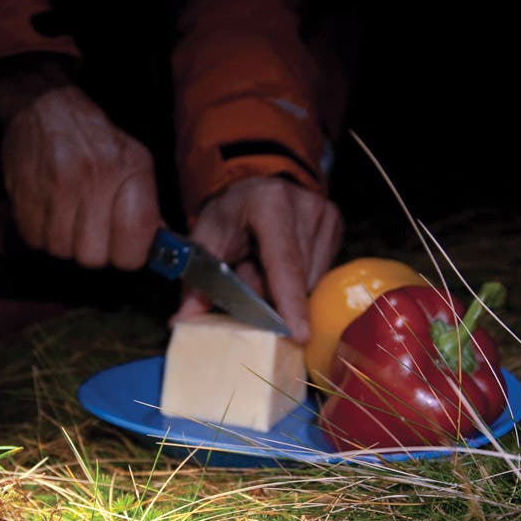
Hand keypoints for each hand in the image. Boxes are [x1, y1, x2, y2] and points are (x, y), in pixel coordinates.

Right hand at [0, 85, 162, 268]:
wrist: (44, 106)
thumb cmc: (95, 139)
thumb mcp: (134, 160)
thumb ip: (148, 206)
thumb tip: (163, 248)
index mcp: (127, 167)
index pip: (136, 234)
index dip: (132, 254)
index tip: (127, 250)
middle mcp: (92, 176)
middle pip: (94, 256)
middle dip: (94, 250)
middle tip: (93, 230)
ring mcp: (54, 186)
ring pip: (62, 251)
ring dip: (66, 242)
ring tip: (68, 215)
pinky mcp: (23, 193)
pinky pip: (34, 240)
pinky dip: (41, 233)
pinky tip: (49, 211)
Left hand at [172, 175, 342, 342]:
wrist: (256, 186)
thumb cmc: (228, 214)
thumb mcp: (205, 240)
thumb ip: (196, 282)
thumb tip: (183, 322)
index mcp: (270, 203)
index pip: (283, 264)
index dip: (289, 301)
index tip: (298, 335)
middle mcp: (307, 207)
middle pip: (295, 280)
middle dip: (269, 293)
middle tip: (247, 271)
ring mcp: (326, 217)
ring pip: (310, 282)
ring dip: (284, 288)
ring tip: (264, 264)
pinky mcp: (337, 227)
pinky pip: (319, 275)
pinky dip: (297, 280)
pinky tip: (280, 264)